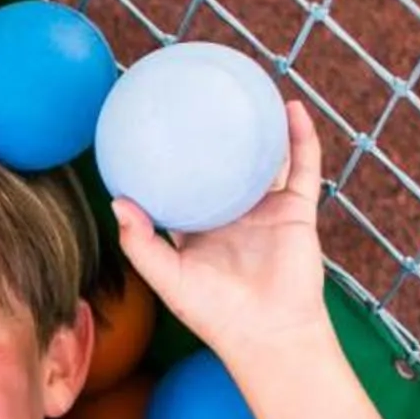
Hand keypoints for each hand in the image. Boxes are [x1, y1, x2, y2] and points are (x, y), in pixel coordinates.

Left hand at [111, 98, 332, 359]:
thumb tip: (118, 201)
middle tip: (198, 94)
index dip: (170, 161)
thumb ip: (140, 243)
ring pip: (265, 158)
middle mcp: (233, 215)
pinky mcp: (296, 210)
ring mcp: (266, 210)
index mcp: (199, 230)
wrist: (267, 332)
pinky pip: (301, 166)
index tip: (153, 129)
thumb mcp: (167, 278)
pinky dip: (300, 136)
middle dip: (214, 134)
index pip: (181, 187)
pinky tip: (291, 107)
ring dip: (261, 125)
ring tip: (250, 86)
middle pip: (223, 165)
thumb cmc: (213, 313)